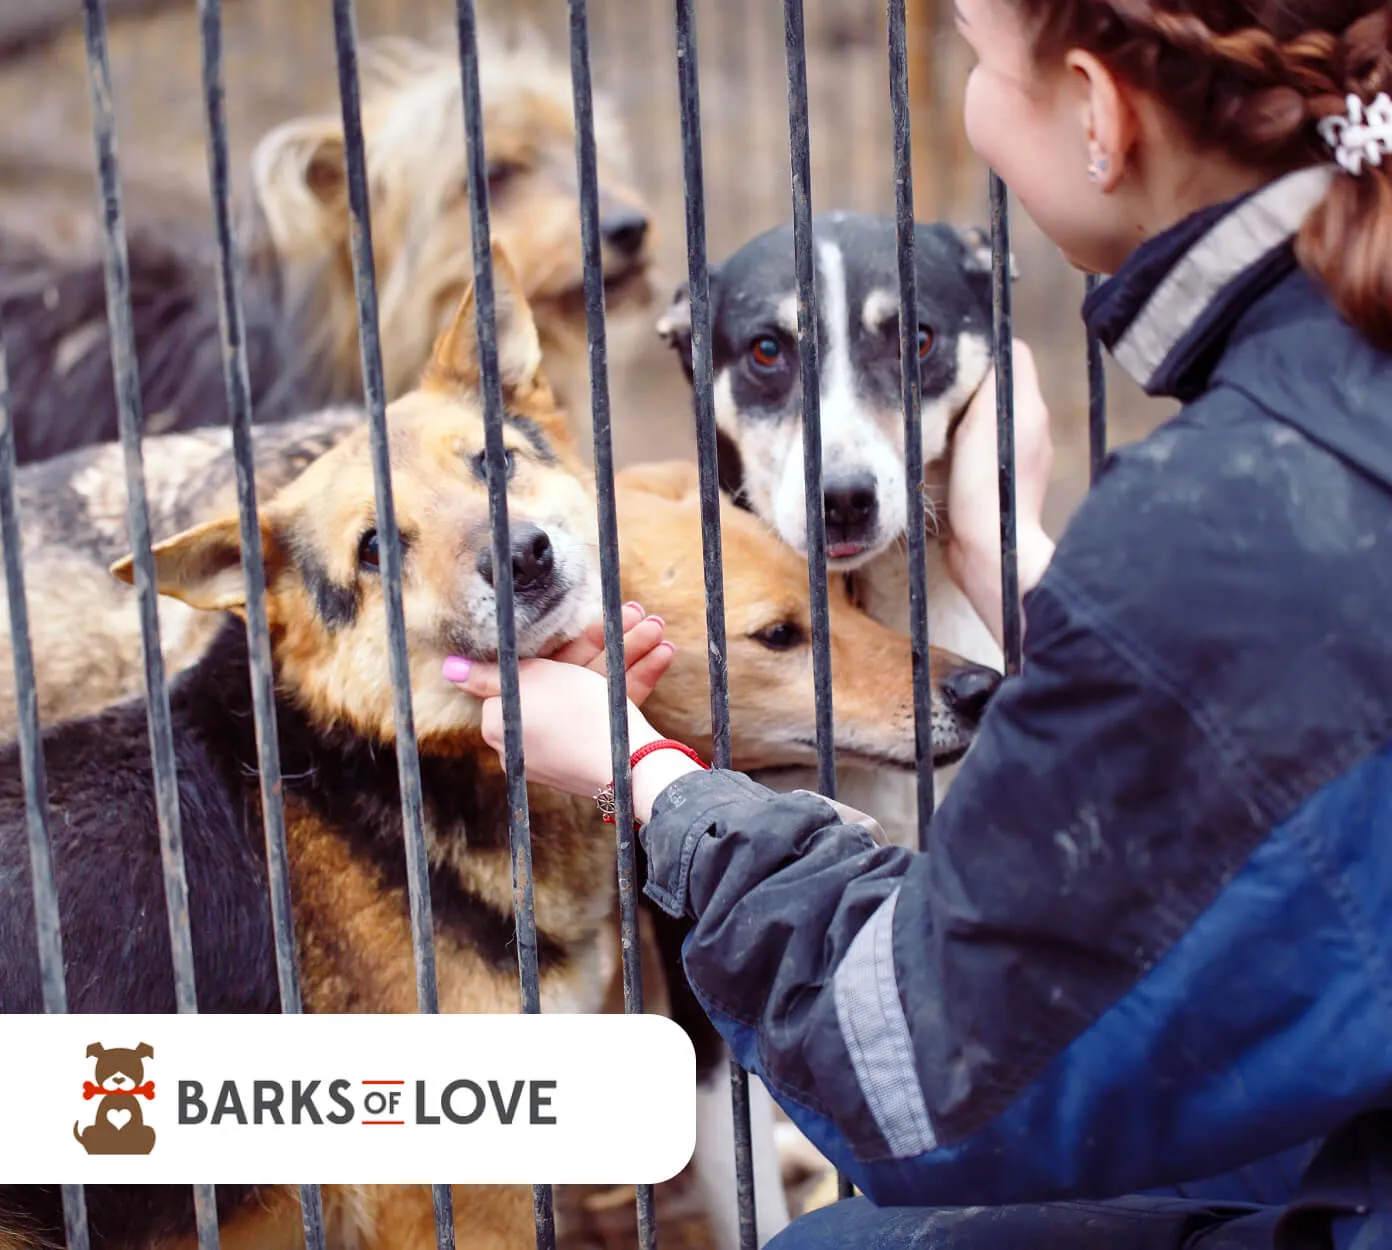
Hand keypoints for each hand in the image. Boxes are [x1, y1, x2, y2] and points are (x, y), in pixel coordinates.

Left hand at [442, 603, 685, 805]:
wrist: (628, 767)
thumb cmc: (572, 715)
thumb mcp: (530, 681)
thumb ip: (489, 674)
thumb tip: (448, 669)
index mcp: (505, 721)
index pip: (531, 670)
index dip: (567, 640)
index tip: (595, 620)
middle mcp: (533, 735)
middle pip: (569, 674)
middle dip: (609, 641)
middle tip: (638, 614)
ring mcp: (569, 743)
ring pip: (597, 686)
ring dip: (630, 652)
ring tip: (659, 629)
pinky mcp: (598, 749)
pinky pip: (612, 707)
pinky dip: (635, 681)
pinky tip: (662, 656)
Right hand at [946, 339, 1055, 640]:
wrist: (990, 552)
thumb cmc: (988, 486)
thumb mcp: (990, 419)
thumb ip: (995, 380)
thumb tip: (994, 344)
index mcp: (1030, 408)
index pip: (1013, 355)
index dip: (984, 346)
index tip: (951, 350)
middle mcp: (1031, 430)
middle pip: (998, 386)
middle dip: (968, 380)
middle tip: (932, 380)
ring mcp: (1017, 460)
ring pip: (986, 418)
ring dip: (961, 414)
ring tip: (931, 413)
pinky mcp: (997, 487)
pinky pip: (978, 451)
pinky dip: (960, 446)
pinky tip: (938, 453)